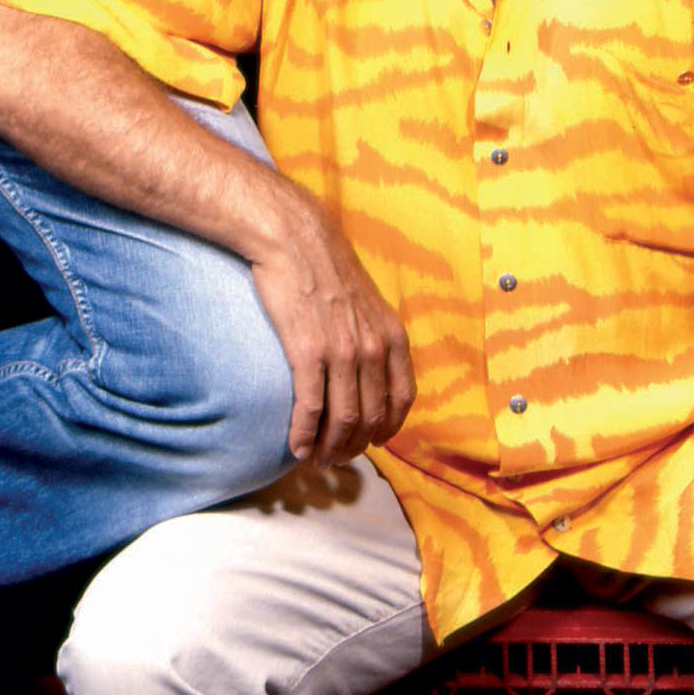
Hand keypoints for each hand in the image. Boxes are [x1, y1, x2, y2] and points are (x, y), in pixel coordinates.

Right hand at [244, 179, 414, 466]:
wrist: (292, 235)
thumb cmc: (324, 262)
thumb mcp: (365, 297)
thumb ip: (373, 331)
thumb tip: (368, 361)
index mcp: (392, 336)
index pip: (401, 399)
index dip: (388, 428)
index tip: (373, 442)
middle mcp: (373, 349)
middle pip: (371, 418)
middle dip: (354, 447)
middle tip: (336, 458)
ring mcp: (342, 352)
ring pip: (343, 420)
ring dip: (330, 448)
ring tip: (316, 459)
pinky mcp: (307, 352)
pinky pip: (311, 407)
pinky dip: (305, 434)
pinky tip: (296, 446)